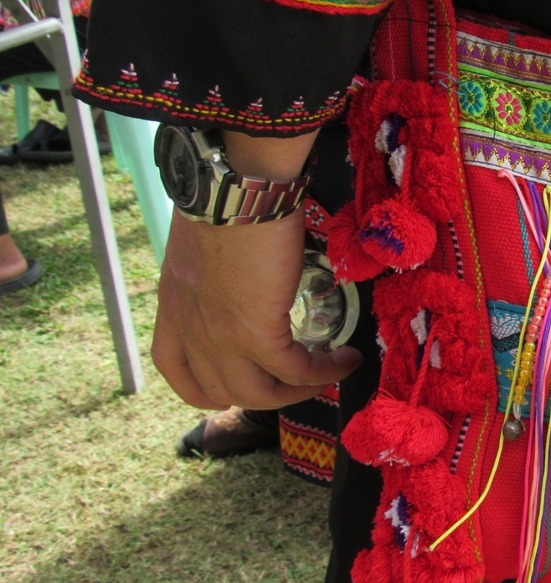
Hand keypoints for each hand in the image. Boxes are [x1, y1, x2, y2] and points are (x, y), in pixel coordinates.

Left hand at [151, 208, 361, 409]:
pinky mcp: (255, 334)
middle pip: (223, 392)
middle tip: (301, 379)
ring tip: (329, 374)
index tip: (243, 380)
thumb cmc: (225, 200)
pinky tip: (345, 360)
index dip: (211, 387)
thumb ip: (216, 272)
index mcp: (173, 308)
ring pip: (259, 394)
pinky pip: (295, 370)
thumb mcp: (205, 245)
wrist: (236, 188)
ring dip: (300, 391)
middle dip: (267, 393)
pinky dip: (324, 372)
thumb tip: (246, 271)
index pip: (178, 370)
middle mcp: (190, 331)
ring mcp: (219, 337)